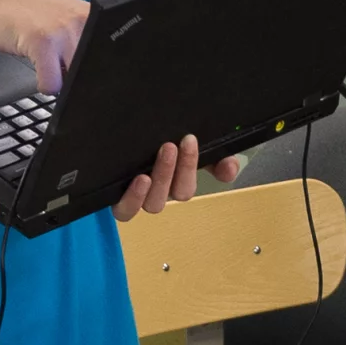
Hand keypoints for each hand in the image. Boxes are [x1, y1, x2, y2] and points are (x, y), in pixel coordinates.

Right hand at [0, 0, 93, 91]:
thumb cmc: (25, 13)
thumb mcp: (63, 21)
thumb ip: (83, 42)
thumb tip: (95, 78)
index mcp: (92, 15)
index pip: (109, 56)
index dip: (96, 70)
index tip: (83, 70)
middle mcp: (82, 20)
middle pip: (92, 71)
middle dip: (76, 77)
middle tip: (56, 63)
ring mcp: (63, 30)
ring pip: (75, 80)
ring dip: (60, 81)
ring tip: (46, 62)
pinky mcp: (42, 42)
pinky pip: (52, 84)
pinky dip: (44, 85)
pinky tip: (35, 67)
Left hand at [115, 135, 240, 221]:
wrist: (116, 133)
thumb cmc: (152, 143)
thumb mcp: (184, 145)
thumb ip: (213, 156)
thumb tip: (230, 168)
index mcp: (176, 180)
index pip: (193, 182)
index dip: (193, 166)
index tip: (190, 140)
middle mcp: (159, 192)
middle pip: (178, 193)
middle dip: (180, 169)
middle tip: (173, 144)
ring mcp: (138, 197)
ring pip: (155, 204)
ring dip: (161, 181)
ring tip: (159, 159)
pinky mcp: (115, 198)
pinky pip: (125, 211)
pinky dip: (134, 200)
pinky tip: (139, 180)